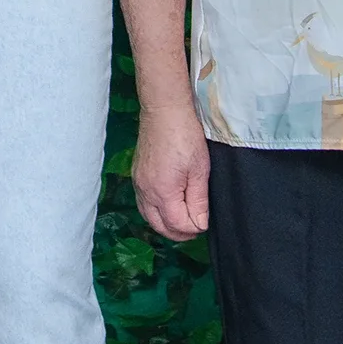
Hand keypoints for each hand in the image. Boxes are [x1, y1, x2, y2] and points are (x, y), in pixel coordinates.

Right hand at [133, 104, 210, 241]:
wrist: (164, 110)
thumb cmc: (185, 135)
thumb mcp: (200, 170)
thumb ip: (199, 201)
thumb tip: (200, 224)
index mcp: (162, 191)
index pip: (177, 224)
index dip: (194, 228)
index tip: (205, 222)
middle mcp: (145, 191)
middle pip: (159, 226)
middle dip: (179, 233)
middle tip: (196, 228)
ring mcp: (138, 183)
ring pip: (149, 217)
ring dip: (166, 224)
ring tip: (184, 220)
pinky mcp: (137, 174)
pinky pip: (143, 203)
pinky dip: (156, 212)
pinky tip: (168, 206)